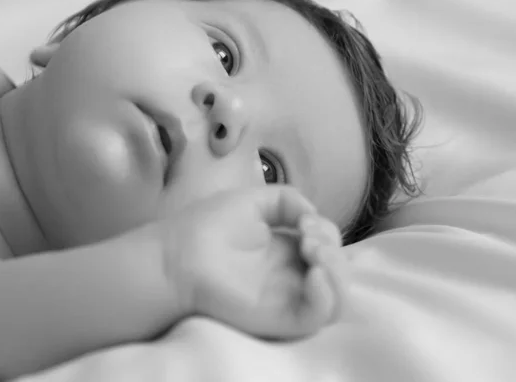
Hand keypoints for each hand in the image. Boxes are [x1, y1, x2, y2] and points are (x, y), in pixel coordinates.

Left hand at [162, 186, 349, 339]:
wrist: (180, 252)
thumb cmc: (210, 225)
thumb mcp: (254, 200)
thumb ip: (288, 199)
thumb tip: (313, 214)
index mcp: (286, 250)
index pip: (327, 245)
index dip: (326, 231)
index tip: (304, 219)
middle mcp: (291, 276)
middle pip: (338, 272)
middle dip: (333, 249)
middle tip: (308, 236)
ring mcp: (288, 299)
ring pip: (336, 299)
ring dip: (337, 271)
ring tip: (313, 251)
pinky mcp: (281, 318)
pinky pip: (318, 316)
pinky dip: (327, 296)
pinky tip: (314, 273)